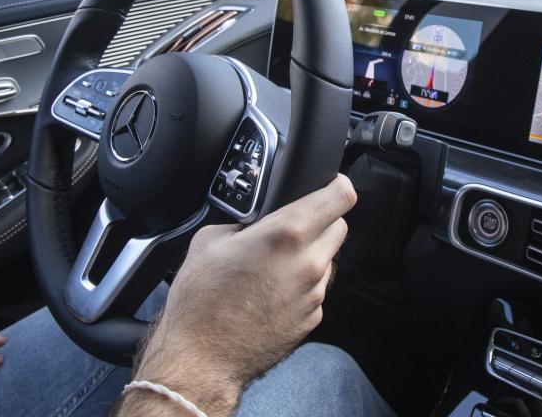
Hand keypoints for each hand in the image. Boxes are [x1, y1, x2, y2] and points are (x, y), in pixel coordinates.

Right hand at [122, 174, 356, 416]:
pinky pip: (317, 289)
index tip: (331, 184)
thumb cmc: (201, 302)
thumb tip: (254, 221)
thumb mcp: (210, 240)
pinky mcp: (313, 318)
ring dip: (311, 254)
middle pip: (340, 226)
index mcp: (287, 234)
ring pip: (328, 258)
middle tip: (294, 226)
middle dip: (322, 220)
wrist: (201, 358)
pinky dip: (303, 285)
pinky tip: (272, 291)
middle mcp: (309, 263)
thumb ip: (243, 222)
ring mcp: (314, 293)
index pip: (340, 197)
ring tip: (274, 265)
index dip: (337, 185)